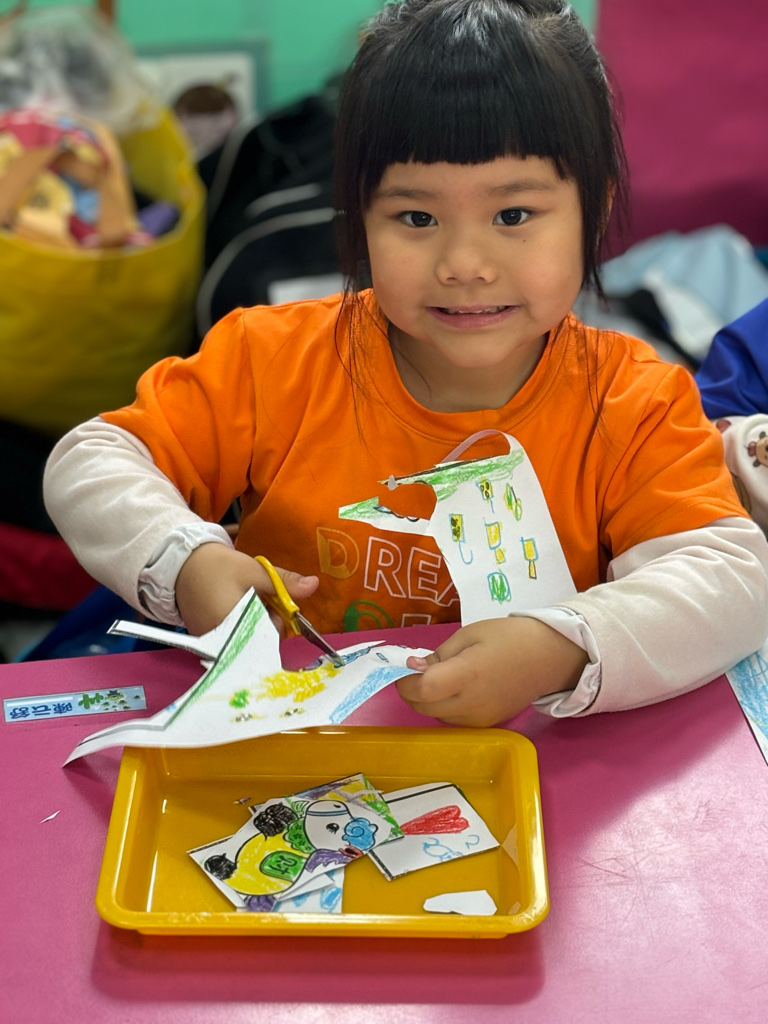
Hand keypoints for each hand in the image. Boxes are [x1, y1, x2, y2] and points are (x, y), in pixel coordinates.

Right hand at [175, 542, 318, 635]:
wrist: (182, 564)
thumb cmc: (218, 566)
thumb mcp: (255, 570)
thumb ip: (284, 583)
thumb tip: (314, 585)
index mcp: (236, 625)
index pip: (270, 635)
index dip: (278, 617)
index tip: (272, 599)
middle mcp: (223, 641)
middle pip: (260, 641)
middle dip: (266, 620)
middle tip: (257, 596)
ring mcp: (214, 644)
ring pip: (248, 640)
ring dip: (254, 622)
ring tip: (243, 599)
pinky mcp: (209, 641)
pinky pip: (235, 639)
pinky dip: (241, 625)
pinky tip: (234, 607)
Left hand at [397, 616, 588, 726]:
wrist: (548, 657)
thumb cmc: (508, 637)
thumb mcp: (469, 634)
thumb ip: (439, 655)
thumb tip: (413, 668)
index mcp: (467, 675)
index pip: (423, 689)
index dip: (405, 681)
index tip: (404, 667)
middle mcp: (471, 703)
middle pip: (424, 707)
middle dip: (411, 691)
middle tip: (416, 671)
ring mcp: (480, 718)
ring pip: (436, 715)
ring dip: (427, 700)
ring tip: (438, 678)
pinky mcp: (486, 725)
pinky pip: (453, 719)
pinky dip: (444, 707)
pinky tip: (455, 689)